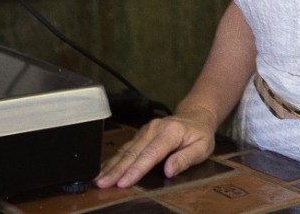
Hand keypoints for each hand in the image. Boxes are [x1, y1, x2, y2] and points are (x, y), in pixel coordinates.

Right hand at [94, 107, 218, 188]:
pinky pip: (126, 147)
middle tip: (102, 184)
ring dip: (111, 165)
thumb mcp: (202, 148)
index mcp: (170, 132)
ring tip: (98, 179)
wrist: (196, 115)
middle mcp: (154, 129)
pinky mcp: (141, 134)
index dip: (135, 170)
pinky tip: (104, 169)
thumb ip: (185, 159)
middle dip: (116, 170)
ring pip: (125, 150)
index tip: (123, 183)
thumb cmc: (200, 134)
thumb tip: (168, 170)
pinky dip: (114, 159)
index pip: (150, 154)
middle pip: (132, 152)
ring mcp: (146, 130)